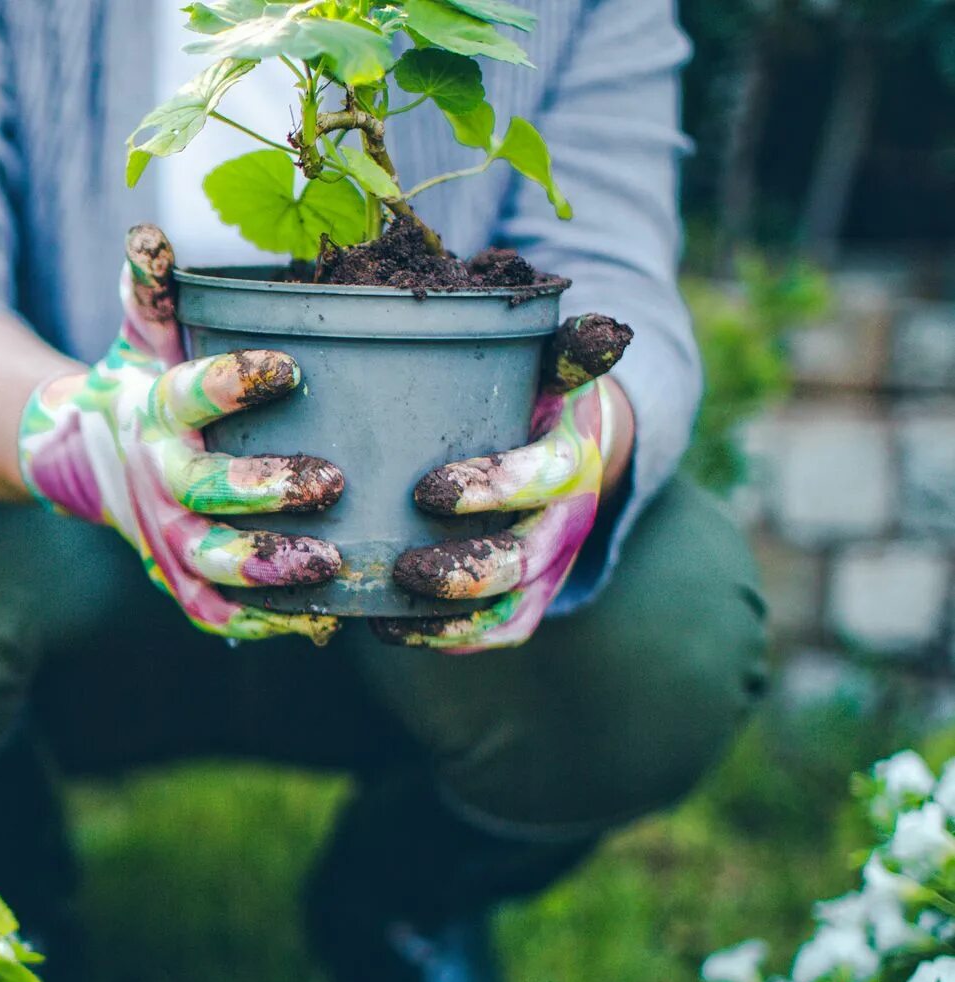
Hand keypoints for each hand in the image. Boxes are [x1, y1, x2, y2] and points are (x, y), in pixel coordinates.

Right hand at [16, 224, 346, 642]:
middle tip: (330, 480)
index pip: (193, 394)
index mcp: (157, 411)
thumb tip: (149, 231)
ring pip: (213, 561)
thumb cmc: (143, 384)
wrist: (86, 460)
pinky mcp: (180, 580)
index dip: (237, 382)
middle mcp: (158, 479)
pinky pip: (217, 610)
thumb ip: (155, 288)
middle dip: (264, 490)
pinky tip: (320, 619)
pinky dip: (262, 621)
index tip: (292, 367)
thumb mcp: (145, 334)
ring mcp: (168, 537)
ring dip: (270, 566)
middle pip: (205, 491)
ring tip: (332, 561)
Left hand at [371, 314, 634, 652]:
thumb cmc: (538, 396)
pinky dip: (448, 639)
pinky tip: (390, 630)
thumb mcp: (553, 366)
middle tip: (404, 568)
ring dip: (452, 617)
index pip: (542, 478)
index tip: (426, 491)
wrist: (573, 443)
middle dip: (465, 571)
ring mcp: (549, 566)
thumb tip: (605, 329)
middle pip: (524, 560)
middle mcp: (566, 520)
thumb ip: (567, 349)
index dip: (491, 489)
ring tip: (389, 610)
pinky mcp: (529, 596)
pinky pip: (497, 632)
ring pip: (510, 609)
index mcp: (571, 457)